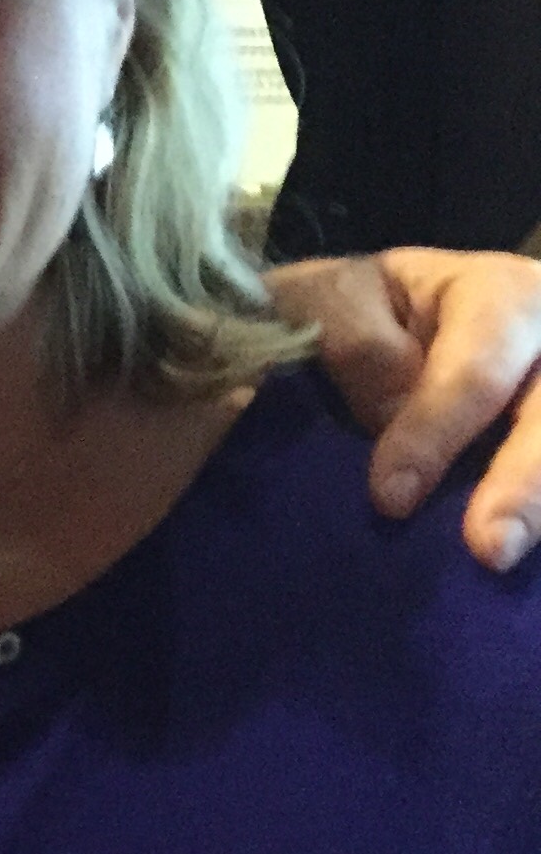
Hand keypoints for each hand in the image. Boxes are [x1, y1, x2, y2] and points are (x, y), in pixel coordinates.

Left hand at [270, 249, 540, 569]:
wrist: (382, 317)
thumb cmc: (358, 307)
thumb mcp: (334, 299)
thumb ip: (360, 345)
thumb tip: (393, 416)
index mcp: (499, 294)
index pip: (477, 373)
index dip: (434, 435)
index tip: (389, 498)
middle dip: (525, 485)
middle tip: (491, 549)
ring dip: (540, 505)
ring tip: (503, 558)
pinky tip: (525, 560)